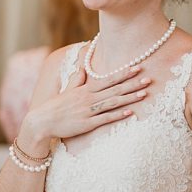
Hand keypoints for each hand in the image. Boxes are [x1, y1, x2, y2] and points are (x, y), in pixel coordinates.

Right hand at [17, 66, 149, 155]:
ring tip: (144, 93)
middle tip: (149, 79)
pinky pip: (106, 118)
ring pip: (113, 102)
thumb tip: (82, 67)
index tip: (137, 67)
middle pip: (115, 89)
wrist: (42, 121)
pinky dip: (118, 115)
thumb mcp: (67, 90)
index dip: (124, 73)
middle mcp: (89, 98)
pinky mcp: (87, 124)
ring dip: (130, 98)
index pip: (109, 78)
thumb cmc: (56, 106)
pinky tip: (130, 112)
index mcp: (85, 89)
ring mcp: (89, 111)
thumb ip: (77, 79)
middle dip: (133, 83)